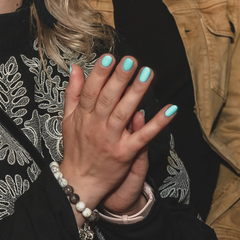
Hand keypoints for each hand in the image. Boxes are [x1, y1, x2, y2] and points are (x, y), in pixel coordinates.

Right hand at [60, 55, 174, 214]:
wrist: (79, 182)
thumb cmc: (76, 148)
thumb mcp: (68, 119)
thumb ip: (73, 93)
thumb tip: (76, 67)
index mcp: (83, 116)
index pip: (91, 91)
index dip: (99, 74)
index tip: (109, 57)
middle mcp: (96, 126)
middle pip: (108, 99)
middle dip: (120, 78)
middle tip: (131, 61)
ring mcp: (112, 140)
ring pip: (125, 113)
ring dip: (137, 93)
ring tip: (147, 73)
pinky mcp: (126, 153)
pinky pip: (144, 136)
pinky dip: (157, 123)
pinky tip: (170, 109)